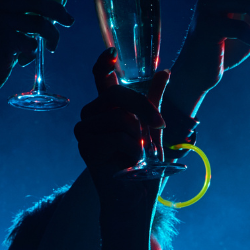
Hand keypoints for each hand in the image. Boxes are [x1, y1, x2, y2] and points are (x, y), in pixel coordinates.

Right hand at [0, 0, 73, 93]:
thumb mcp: (8, 26)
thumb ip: (26, 12)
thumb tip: (62, 0)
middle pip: (34, 0)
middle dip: (57, 10)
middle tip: (70, 21)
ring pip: (38, 21)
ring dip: (52, 35)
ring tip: (53, 46)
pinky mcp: (1, 37)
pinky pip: (32, 42)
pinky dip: (34, 52)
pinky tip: (24, 59)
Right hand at [74, 49, 168, 194]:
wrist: (136, 197)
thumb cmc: (143, 165)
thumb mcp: (152, 128)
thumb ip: (153, 100)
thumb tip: (164, 71)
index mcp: (107, 108)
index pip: (100, 77)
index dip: (104, 62)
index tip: (112, 52)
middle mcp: (92, 115)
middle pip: (117, 93)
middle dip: (145, 109)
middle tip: (160, 127)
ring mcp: (85, 131)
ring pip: (120, 116)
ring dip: (139, 137)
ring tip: (138, 154)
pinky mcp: (85, 148)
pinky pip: (118, 137)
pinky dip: (133, 151)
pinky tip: (129, 163)